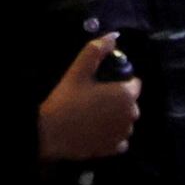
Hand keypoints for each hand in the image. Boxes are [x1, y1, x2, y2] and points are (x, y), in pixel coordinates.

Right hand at [34, 36, 136, 163]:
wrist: (49, 133)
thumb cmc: (66, 100)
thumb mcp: (78, 71)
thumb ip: (96, 50)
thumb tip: (113, 35)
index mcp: (126, 95)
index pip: (135, 84)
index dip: (121, 82)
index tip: (104, 84)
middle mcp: (131, 115)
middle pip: (131, 103)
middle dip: (119, 100)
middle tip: (96, 100)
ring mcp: (123, 134)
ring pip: (126, 122)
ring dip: (116, 118)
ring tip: (95, 116)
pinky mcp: (114, 149)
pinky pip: (120, 140)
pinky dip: (113, 136)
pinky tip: (97, 131)